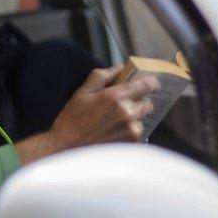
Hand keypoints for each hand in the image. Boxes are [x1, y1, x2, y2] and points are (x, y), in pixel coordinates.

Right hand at [14, 66, 159, 164]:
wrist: (66, 148)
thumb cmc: (72, 119)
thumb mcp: (83, 91)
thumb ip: (103, 75)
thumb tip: (121, 68)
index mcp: (116, 97)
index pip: (147, 84)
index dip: (151, 82)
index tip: (151, 82)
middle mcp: (127, 114)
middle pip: (147, 103)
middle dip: (139, 101)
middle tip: (123, 104)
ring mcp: (131, 131)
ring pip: (142, 119)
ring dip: (133, 118)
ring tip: (113, 122)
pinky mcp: (130, 145)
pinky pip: (138, 133)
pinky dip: (130, 131)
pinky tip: (113, 132)